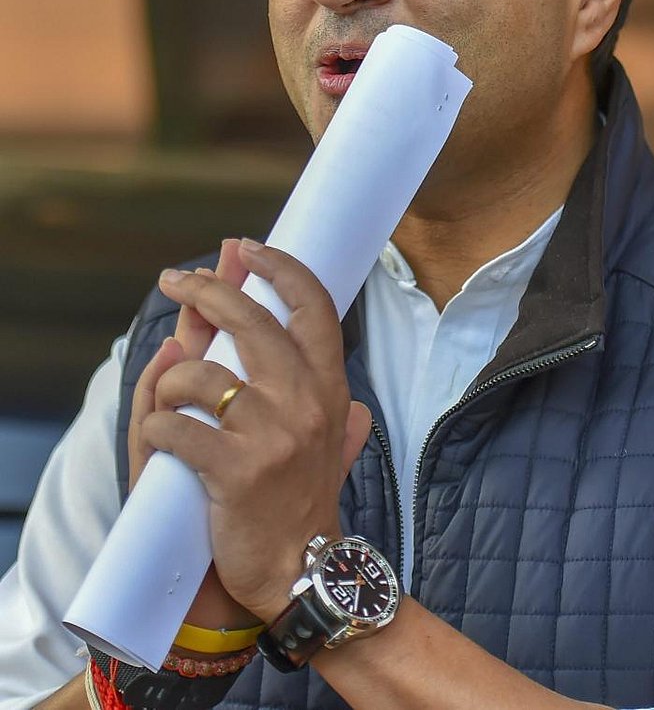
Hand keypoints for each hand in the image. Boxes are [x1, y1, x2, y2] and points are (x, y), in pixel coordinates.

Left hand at [139, 239, 371, 621]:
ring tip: (168, 399)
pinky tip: (163, 437)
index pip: (313, 306)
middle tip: (177, 282)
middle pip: (251, 322)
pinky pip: (175, 428)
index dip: (280, 268)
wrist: (302, 572)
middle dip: (208, 291)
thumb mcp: (308, 428)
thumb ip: (285, 371)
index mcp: (327, 387)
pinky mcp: (236, 474)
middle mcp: (306, 403)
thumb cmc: (297, 494)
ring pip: (199, 374)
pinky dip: (157, 426)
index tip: (245, 249)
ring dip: (171, 381)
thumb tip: (253, 327)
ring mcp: (272, 437)